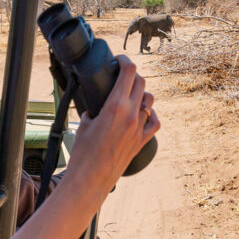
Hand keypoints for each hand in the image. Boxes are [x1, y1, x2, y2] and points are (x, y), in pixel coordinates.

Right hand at [65, 55, 159, 192]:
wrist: (91, 179)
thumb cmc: (83, 153)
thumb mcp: (84, 124)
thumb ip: (92, 110)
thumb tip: (93, 106)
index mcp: (115, 106)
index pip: (128, 72)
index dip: (125, 60)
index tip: (119, 59)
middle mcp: (131, 114)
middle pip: (141, 83)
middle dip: (132, 75)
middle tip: (123, 75)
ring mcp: (139, 128)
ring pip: (150, 101)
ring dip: (142, 94)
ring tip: (132, 95)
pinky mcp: (142, 141)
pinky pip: (155, 122)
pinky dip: (151, 114)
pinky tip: (145, 113)